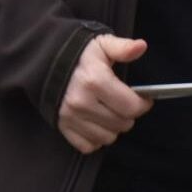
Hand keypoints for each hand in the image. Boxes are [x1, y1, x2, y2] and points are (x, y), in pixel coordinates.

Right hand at [57, 35, 152, 154]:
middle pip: (122, 124)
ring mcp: (71, 117)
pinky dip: (95, 138)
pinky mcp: (62, 127)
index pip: (131, 107)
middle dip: (128, 115)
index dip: (143, 104)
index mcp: (95, 80)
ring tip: (109, 112)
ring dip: (113, 128)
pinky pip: (88, 146)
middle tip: (122, 103)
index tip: (142, 98)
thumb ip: (123, 47)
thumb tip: (141, 46)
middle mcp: (82, 102)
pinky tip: (96, 123)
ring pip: (107, 138)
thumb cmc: (81, 55)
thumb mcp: (102, 44)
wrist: (48, 62)